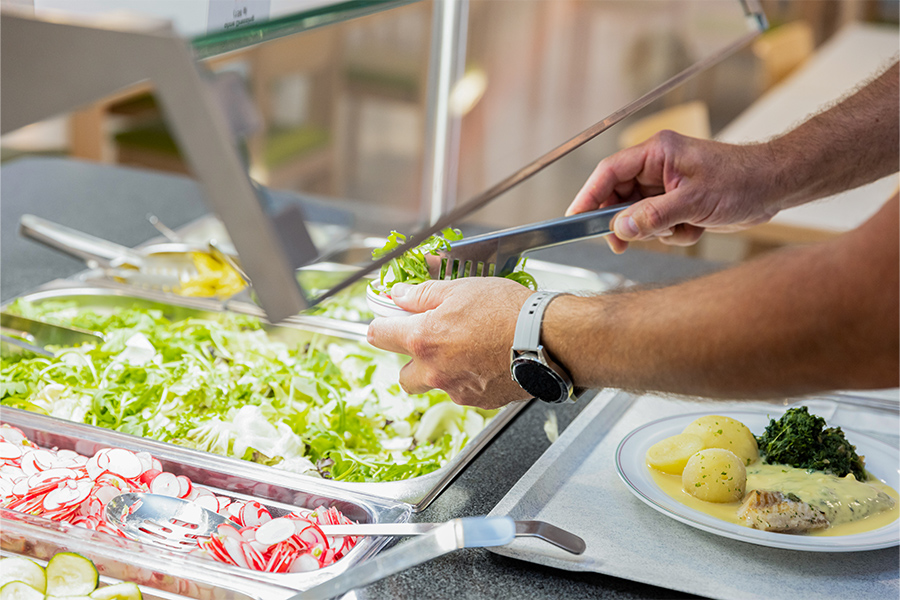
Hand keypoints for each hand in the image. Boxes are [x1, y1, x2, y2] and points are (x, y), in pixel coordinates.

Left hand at [366, 278, 533, 408]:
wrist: (546, 338)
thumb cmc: (508, 311)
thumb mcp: (460, 289)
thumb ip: (423, 295)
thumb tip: (399, 295)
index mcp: (423, 339)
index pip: (379, 336)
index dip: (383, 325)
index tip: (390, 320)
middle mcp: (434, 370)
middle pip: (403, 375)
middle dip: (412, 360)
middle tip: (432, 340)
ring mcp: (455, 389)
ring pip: (435, 385)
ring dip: (441, 371)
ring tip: (467, 349)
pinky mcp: (478, 401)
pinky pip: (462, 391)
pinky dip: (468, 378)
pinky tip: (486, 359)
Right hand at [567, 131, 777, 252]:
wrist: (775, 186)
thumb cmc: (742, 180)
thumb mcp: (694, 202)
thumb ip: (652, 216)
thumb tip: (619, 228)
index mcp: (656, 153)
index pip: (609, 172)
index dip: (588, 195)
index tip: (575, 218)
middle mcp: (657, 167)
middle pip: (618, 196)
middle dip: (624, 222)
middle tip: (622, 243)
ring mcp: (667, 186)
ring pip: (638, 215)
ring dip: (655, 231)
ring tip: (681, 229)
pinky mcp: (677, 203)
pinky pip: (658, 225)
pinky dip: (672, 233)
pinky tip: (695, 228)